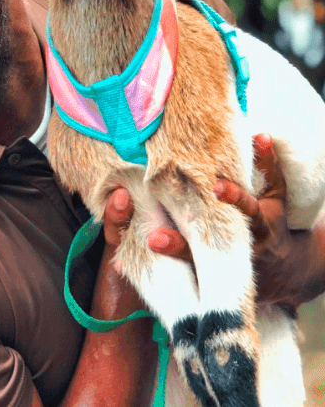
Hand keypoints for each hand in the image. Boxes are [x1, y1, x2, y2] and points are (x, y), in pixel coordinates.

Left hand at [107, 134, 316, 305]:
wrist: (286, 270)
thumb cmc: (273, 222)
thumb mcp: (275, 195)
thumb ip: (267, 167)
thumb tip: (261, 135)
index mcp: (259, 225)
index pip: (247, 210)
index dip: (233, 198)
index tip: (216, 185)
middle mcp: (239, 249)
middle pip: (207, 249)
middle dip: (181, 245)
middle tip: (155, 237)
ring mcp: (222, 267)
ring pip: (190, 266)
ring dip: (166, 256)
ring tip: (145, 245)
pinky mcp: (207, 278)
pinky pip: (179, 275)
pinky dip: (154, 266)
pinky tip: (125, 260)